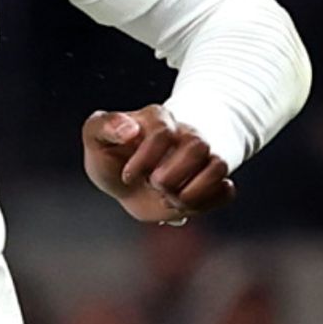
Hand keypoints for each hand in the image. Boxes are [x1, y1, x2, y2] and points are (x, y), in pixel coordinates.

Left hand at [81, 106, 234, 222]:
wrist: (127, 181)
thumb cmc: (111, 155)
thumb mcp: (95, 137)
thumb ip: (103, 125)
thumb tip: (130, 130)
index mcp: (157, 118)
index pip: (164, 131)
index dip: (146, 159)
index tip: (128, 177)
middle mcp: (185, 134)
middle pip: (198, 146)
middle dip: (171, 176)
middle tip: (153, 186)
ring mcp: (202, 157)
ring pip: (218, 166)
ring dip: (191, 193)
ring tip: (170, 199)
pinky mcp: (211, 181)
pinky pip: (227, 190)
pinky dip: (207, 202)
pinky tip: (185, 205)